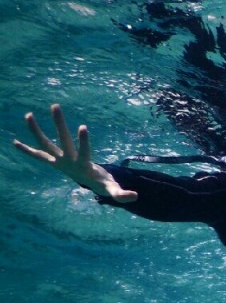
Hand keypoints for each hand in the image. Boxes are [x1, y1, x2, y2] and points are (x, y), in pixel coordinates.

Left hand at [12, 103, 136, 201]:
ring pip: (45, 144)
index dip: (84, 141)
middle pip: (62, 141)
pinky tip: (14, 143)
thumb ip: (121, 194)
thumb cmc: (102, 184)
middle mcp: (68, 162)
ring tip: (28, 115)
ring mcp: (59, 161)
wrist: (87, 186)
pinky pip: (38, 155)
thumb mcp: (112, 189)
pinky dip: (26, 150)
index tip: (83, 126)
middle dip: (59, 124)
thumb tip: (134, 197)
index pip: (83, 151)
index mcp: (83, 166)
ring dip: (36, 131)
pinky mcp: (53, 161)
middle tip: (55, 106)